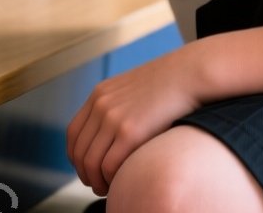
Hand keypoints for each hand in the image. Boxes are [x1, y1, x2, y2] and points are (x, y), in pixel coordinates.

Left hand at [66, 48, 203, 195]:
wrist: (189, 73)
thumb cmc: (169, 84)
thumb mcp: (133, 88)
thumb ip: (119, 105)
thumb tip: (115, 133)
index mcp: (100, 94)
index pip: (73, 133)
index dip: (77, 156)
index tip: (86, 169)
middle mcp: (101, 105)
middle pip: (79, 150)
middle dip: (85, 173)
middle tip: (96, 185)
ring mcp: (113, 118)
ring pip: (91, 162)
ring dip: (96, 181)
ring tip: (106, 189)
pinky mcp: (130, 131)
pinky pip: (109, 165)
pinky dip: (111, 179)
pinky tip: (121, 182)